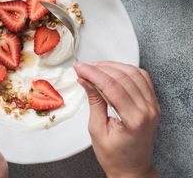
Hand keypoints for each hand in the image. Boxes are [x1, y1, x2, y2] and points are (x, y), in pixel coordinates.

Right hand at [74, 61, 159, 177]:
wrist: (133, 169)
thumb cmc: (115, 156)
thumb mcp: (97, 130)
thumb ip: (94, 101)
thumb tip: (85, 79)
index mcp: (134, 120)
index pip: (111, 86)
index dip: (92, 73)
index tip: (79, 68)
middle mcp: (147, 111)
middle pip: (122, 76)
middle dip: (99, 68)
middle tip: (83, 67)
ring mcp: (152, 106)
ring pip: (134, 72)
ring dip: (112, 65)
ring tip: (95, 67)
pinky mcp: (152, 102)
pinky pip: (142, 77)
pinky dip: (126, 69)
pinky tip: (113, 70)